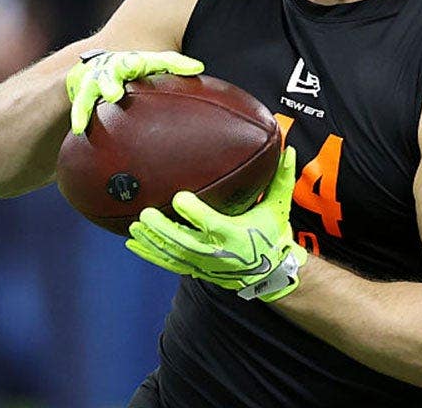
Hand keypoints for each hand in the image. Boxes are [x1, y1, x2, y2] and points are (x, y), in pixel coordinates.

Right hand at [65, 49, 203, 133]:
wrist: (94, 66)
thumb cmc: (132, 67)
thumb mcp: (152, 63)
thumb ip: (175, 65)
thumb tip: (199, 68)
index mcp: (134, 61)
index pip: (150, 60)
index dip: (161, 64)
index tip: (159, 67)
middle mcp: (113, 67)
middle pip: (117, 68)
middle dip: (123, 71)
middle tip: (128, 78)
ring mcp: (97, 80)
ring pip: (98, 84)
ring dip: (105, 89)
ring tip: (112, 96)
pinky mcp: (82, 93)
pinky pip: (81, 106)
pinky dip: (81, 115)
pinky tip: (80, 128)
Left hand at [125, 147, 308, 301]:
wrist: (271, 272)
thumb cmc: (273, 233)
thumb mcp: (279, 206)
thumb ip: (283, 178)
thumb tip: (288, 149)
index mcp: (235, 234)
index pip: (211, 223)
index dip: (194, 212)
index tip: (178, 197)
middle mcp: (218, 252)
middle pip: (185, 242)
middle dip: (163, 230)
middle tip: (145, 214)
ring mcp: (205, 264)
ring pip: (173, 254)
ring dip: (152, 241)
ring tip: (134, 227)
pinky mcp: (197, 269)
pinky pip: (170, 263)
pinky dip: (150, 254)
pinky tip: (133, 243)